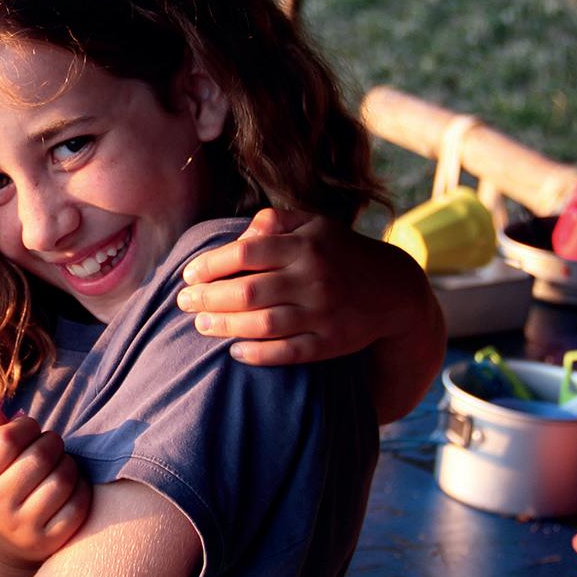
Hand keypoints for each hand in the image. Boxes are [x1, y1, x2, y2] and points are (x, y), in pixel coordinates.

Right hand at [0, 401, 90, 572]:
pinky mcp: (48, 542)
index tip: (29, 428)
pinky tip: (70, 486)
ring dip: (68, 463)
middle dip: (52, 442)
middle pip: (40, 457)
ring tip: (60, 463)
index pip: (7, 439)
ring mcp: (22, 527)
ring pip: (62, 479)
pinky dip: (80, 487)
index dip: (26, 426)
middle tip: (50, 445)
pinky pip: (78, 504)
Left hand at [179, 207, 398, 364]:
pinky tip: (235, 351)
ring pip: (264, 324)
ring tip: (201, 325)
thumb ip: (274, 222)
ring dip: (225, 327)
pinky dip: (258, 354)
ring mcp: (323, 313)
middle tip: (183, 303)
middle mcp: (314, 279)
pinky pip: (288, 352)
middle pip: (248, 291)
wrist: (394, 291)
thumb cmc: (340, 253)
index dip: (211, 265)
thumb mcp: (315, 226)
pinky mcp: (330, 343)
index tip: (189, 275)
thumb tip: (237, 237)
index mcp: (306, 245)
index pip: (246, 253)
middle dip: (208, 298)